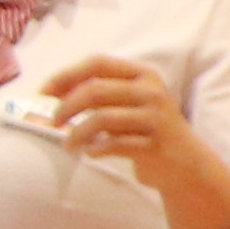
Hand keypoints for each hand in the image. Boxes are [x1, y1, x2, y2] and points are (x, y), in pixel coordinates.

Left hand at [34, 55, 229, 225]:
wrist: (186, 164)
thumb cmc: (146, 131)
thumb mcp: (125, 105)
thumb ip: (96, 95)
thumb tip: (50, 92)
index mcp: (142, 74)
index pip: (97, 63)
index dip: (65, 75)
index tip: (43, 92)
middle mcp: (151, 91)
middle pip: (94, 90)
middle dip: (66, 106)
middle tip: (53, 122)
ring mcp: (155, 117)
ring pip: (101, 118)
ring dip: (76, 133)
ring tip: (69, 144)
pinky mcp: (155, 144)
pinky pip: (114, 144)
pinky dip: (95, 149)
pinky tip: (91, 153)